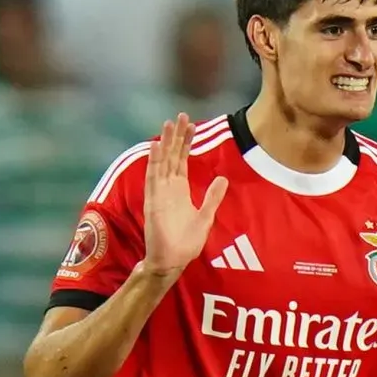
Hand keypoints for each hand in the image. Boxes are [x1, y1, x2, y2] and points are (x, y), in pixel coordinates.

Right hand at [137, 113, 230, 279]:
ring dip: (164, 144)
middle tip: (181, 115)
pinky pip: (152, 179)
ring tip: (168, 124)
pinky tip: (156, 147)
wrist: (172, 260)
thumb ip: (212, 197)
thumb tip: (223, 178)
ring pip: (161, 162)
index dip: (186, 142)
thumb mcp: (206, 217)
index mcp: (180, 190)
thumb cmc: (186, 243)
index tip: (191, 124)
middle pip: (171, 156)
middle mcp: (168, 188)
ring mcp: (159, 193)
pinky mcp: (153, 201)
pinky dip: (154, 162)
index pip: (181, 160)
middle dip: (176, 136)